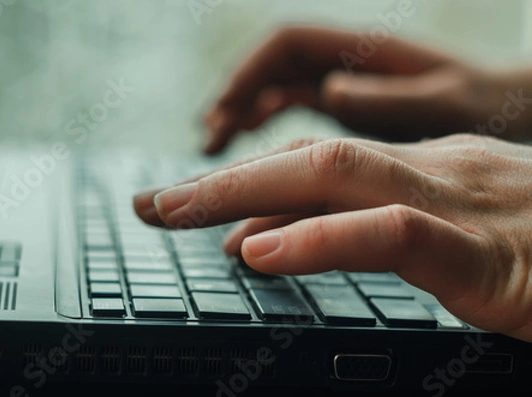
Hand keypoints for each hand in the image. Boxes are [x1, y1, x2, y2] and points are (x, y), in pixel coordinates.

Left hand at [134, 133, 531, 341]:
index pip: (313, 162)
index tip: (178, 203)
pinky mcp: (486, 254)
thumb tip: (258, 243)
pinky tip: (263, 251)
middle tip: (152, 202)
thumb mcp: (438, 235)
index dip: (240, 178)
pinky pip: (390, 232)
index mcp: (422, 170)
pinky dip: (323, 238)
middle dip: (221, 178)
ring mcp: (460, 204)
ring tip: (176, 211)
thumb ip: (351, 231)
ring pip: (336, 177)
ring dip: (246, 192)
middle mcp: (432, 171)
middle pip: (306, 159)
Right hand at [203, 26, 531, 152]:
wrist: (513, 111)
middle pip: (270, 72)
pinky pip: (295, 116)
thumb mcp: (450, 103)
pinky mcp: (348, 113)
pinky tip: (256, 160)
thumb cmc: (491, 105)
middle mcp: (347, 64)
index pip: (286, 46)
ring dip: (243, 120)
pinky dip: (267, 133)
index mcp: (367, 51)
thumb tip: (330, 91)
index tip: (221, 115)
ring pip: (276, 94)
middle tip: (204, 146)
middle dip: (231, 103)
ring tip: (213, 154)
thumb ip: (392, 97)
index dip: (246, 75)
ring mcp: (345, 88)